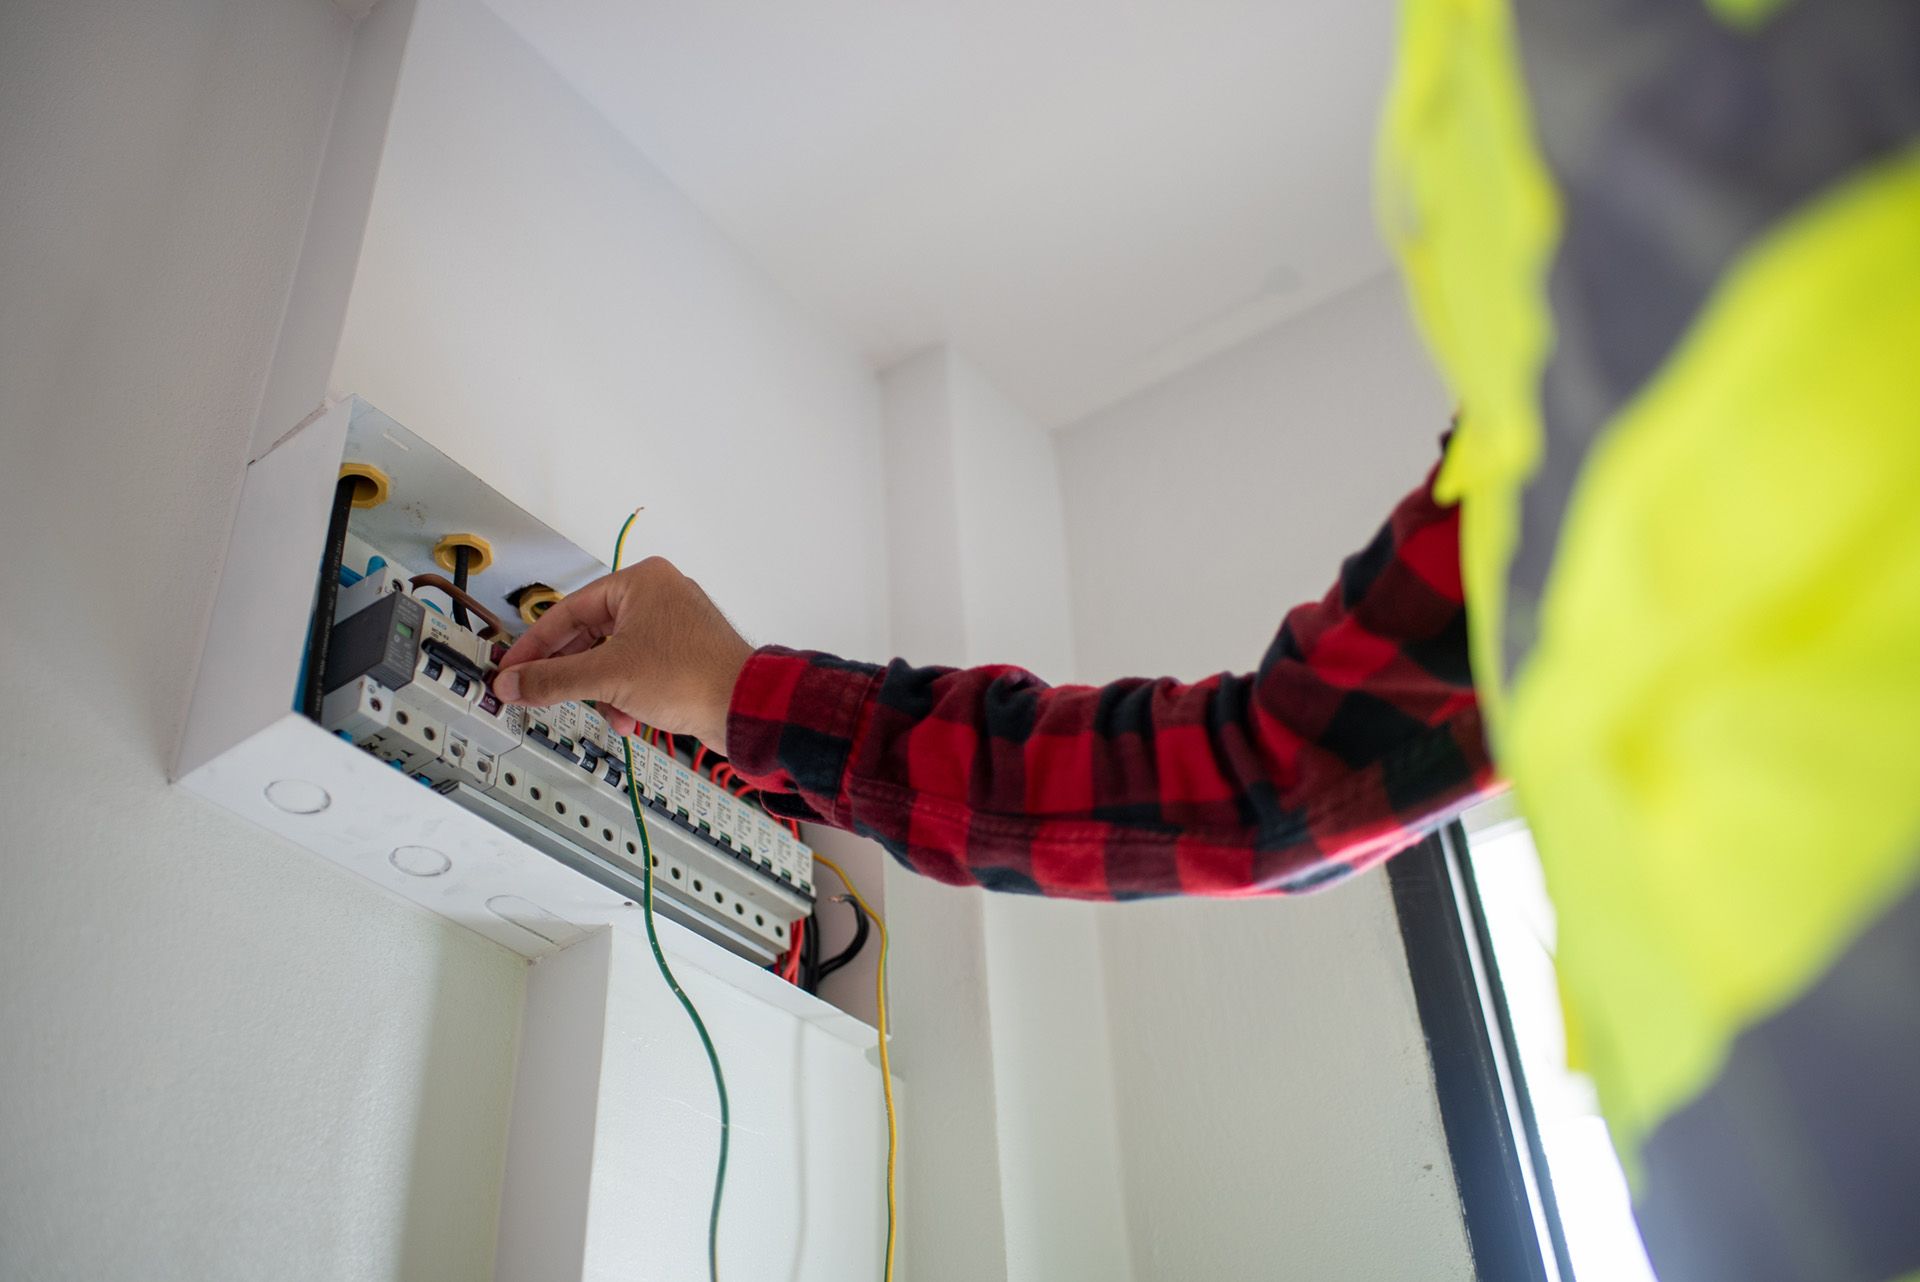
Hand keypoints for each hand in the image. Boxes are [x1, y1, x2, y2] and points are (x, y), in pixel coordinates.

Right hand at [491, 557, 753, 752]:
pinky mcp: (683, 656)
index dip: (534, 645)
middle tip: (538, 694)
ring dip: (602, 690)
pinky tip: (629, 718)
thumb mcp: (607, 677)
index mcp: (640, 582)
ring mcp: (673, 626)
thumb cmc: (692, 677)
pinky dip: (626, 695)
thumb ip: (552, 679)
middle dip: (572, 673)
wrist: (745, 710)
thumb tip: (512, 682)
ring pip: (612, 657)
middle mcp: (657, 596)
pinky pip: (637, 671)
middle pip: (589, 635)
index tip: (510, 669)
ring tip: (605, 710)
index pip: (568, 611)